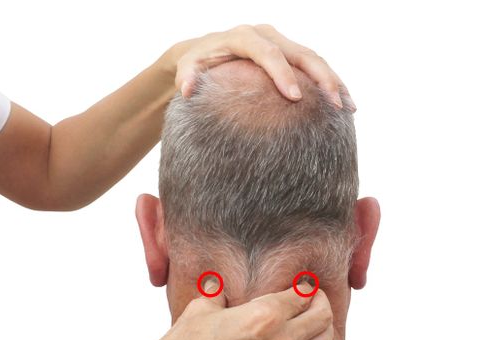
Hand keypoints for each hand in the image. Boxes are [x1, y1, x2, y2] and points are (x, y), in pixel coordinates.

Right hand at [147, 282, 348, 339]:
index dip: (304, 285)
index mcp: (263, 315)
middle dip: (320, 302)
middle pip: (321, 316)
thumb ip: (220, 292)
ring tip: (319, 318)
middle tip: (312, 297)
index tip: (302, 283)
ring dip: (327, 327)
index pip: (301, 294)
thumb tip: (220, 283)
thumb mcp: (202, 307)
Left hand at [170, 24, 354, 109]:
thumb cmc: (196, 63)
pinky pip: (313, 66)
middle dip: (321, 78)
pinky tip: (344, 105)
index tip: (295, 98)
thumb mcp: (187, 68)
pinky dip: (330, 83)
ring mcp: (281, 41)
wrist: (203, 51)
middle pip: (301, 53)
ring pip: (314, 58)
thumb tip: (187, 89)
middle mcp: (267, 35)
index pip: (269, 54)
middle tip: (334, 105)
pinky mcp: (289, 52)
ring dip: (334, 81)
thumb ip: (187, 77)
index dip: (284, 75)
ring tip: (348, 108)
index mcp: (245, 36)